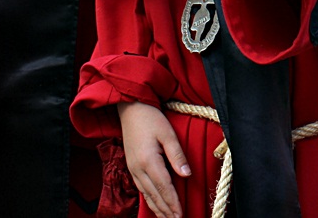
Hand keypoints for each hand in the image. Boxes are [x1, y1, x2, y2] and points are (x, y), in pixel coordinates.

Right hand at [118, 101, 190, 217]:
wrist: (130, 109)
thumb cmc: (151, 119)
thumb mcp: (168, 134)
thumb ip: (177, 155)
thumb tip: (186, 175)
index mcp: (149, 161)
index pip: (164, 187)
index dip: (173, 203)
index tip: (181, 214)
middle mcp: (138, 169)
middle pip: (155, 195)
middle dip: (166, 210)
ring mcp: (133, 169)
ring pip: (146, 194)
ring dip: (157, 208)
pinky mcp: (131, 166)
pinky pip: (141, 188)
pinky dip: (149, 199)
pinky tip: (154, 204)